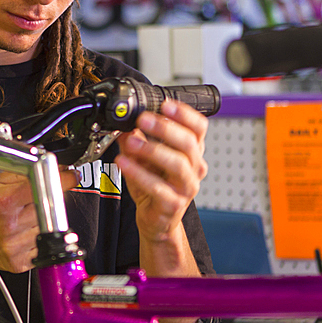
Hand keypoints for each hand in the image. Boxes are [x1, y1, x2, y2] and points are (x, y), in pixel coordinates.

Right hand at [0, 169, 78, 272]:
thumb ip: (26, 173)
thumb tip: (58, 168)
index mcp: (3, 203)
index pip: (42, 187)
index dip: (62, 180)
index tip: (70, 177)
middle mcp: (10, 227)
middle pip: (49, 207)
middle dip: (48, 202)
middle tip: (35, 202)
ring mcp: (16, 247)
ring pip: (49, 227)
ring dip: (44, 221)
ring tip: (25, 219)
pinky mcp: (21, 263)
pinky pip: (44, 246)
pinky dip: (40, 238)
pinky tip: (24, 233)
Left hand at [116, 99, 208, 243]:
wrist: (156, 218)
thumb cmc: (155, 186)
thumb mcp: (144, 157)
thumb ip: (135, 138)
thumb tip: (122, 122)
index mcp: (192, 152)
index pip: (199, 127)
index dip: (185, 114)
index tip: (164, 104)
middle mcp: (194, 168)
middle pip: (189, 143)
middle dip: (164, 128)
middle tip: (143, 119)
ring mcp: (186, 187)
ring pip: (178, 164)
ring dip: (152, 150)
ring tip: (131, 142)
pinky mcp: (173, 204)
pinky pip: (158, 187)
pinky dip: (138, 173)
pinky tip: (123, 163)